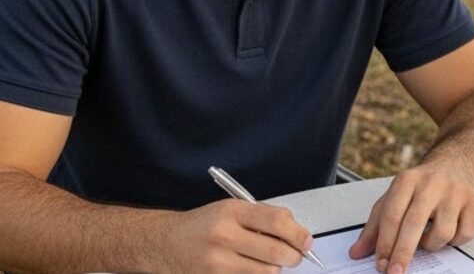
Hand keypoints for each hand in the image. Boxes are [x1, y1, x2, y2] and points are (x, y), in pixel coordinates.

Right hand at [156, 199, 313, 272]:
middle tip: (294, 256)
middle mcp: (224, 236)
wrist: (163, 243)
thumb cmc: (202, 226)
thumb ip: (262, 219)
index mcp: (232, 211)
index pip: (277, 221)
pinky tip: (250, 269)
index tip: (307, 241)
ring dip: (274, 269)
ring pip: (267, 273)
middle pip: (276, 252)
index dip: (298, 234)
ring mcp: (217, 263)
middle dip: (293, 256)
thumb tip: (297, 235)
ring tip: (266, 262)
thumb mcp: (230, 210)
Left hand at [349, 160, 473, 272]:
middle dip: (403, 253)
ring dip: (432, 245)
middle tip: (395, 272)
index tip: (381, 265)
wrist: (456, 163)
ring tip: (428, 237)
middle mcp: (431, 183)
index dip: (384, 244)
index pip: (392, 215)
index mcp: (407, 180)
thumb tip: (357, 253)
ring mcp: (455, 192)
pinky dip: (454, 241)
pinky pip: (464, 235)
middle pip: (414, 224)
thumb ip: (375, 226)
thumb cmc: (421, 186)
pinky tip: (448, 230)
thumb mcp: (394, 197)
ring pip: (442, 233)